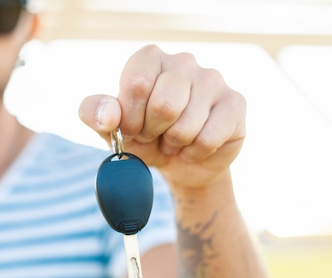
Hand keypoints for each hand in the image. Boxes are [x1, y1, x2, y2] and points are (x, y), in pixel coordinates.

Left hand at [79, 45, 245, 189]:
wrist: (179, 164)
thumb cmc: (143, 138)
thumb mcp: (111, 128)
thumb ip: (95, 114)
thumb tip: (108, 116)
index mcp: (150, 58)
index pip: (137, 84)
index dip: (130, 118)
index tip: (132, 128)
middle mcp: (184, 62)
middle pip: (164, 105)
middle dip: (153, 132)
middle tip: (155, 135)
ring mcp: (213, 80)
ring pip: (187, 126)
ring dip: (174, 144)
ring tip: (175, 140)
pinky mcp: (235, 104)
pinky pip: (208, 138)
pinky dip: (195, 153)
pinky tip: (196, 146)